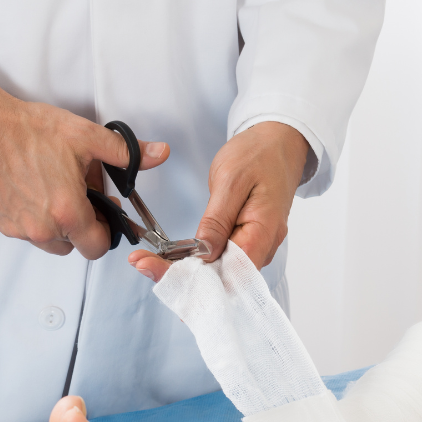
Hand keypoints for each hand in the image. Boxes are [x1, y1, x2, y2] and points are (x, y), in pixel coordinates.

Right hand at [0, 80, 169, 258]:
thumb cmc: (30, 130)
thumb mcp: (86, 136)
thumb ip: (127, 153)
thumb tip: (160, 153)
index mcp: (67, 211)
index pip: (97, 248)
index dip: (107, 232)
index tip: (105, 212)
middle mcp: (43, 228)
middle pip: (76, 246)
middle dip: (85, 226)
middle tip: (82, 195)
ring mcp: (20, 229)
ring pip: (54, 243)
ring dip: (62, 225)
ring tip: (59, 192)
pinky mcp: (3, 224)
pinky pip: (31, 234)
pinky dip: (40, 220)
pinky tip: (38, 192)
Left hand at [127, 121, 308, 283]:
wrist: (279, 142)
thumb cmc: (258, 155)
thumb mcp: (230, 181)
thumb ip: (217, 220)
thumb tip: (204, 254)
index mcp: (263, 233)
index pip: (230, 272)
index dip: (195, 279)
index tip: (157, 271)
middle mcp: (263, 246)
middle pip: (225, 278)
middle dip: (184, 278)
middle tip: (142, 266)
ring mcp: (257, 245)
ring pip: (223, 271)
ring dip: (189, 271)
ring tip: (150, 263)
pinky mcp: (248, 240)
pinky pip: (225, 259)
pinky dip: (200, 261)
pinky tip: (176, 259)